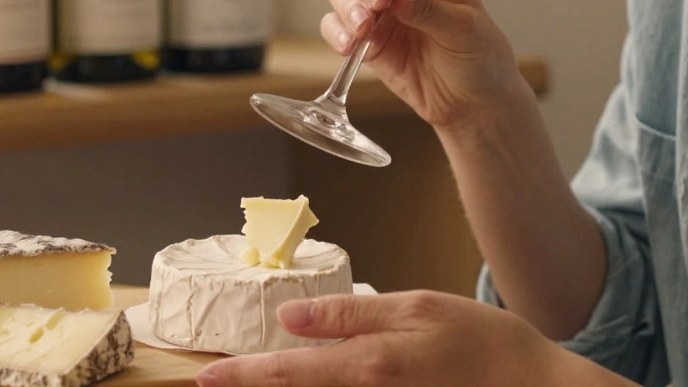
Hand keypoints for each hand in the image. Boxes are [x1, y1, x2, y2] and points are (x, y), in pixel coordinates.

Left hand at [194, 290, 557, 386]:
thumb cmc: (482, 343)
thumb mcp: (416, 308)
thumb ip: (351, 314)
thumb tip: (290, 316)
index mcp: (370, 366)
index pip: (287, 373)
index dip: (242, 377)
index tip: (205, 376)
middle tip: (216, 381)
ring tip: (257, 380)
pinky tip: (309, 383)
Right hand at [322, 0, 524, 129]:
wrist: (473, 105)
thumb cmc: (481, 58)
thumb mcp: (464, 30)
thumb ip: (430, 9)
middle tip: (377, 2)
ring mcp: (382, 13)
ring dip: (347, 6)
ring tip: (363, 29)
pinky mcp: (368, 42)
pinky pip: (338, 28)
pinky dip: (336, 32)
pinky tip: (349, 45)